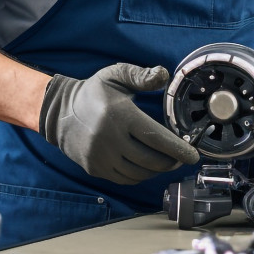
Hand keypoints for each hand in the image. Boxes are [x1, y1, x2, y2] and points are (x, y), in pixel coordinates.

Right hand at [39, 62, 198, 183]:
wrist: (60, 112)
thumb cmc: (94, 92)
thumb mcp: (116, 74)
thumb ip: (141, 75)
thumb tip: (164, 75)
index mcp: (120, 115)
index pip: (156, 138)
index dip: (178, 149)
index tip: (193, 155)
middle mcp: (110, 139)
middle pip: (151, 160)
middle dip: (172, 161)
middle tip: (181, 157)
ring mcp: (101, 157)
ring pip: (139, 173)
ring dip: (157, 170)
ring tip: (166, 161)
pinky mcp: (94, 168)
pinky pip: (124, 179)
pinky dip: (140, 176)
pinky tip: (146, 166)